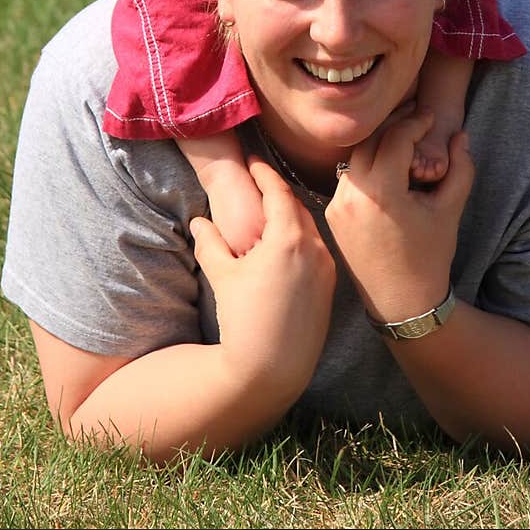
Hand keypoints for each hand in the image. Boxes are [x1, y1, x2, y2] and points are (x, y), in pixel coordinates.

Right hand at [190, 156, 335, 398]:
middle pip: (297, 207)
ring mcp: (326, 269)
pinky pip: (317, 251)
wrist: (272, 368)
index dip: (265, 173)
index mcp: (288, 238)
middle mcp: (314, 248)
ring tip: (272, 212)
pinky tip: (286, 246)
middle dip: (278, 192)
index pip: (278, 192)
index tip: (253, 160)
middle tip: (260, 180)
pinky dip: (301, 240)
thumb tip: (199, 222)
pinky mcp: (329, 288)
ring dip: (291, 216)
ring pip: (310, 229)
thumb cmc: (244, 320)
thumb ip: (210, 243)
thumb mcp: (222, 276)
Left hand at [325, 108, 473, 325]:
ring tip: (403, 140)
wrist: (402, 302)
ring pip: (356, 157)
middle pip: (371, 141)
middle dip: (394, 126)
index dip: (415, 122)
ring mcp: (338, 204)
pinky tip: (387, 166)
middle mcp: (352, 195)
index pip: (396, 138)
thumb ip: (460, 167)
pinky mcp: (333, 214)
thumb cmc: (430, 256)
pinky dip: (367, 166)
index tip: (430, 117)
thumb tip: (461, 135)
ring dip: (378, 144)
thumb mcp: (450, 209)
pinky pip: (349, 177)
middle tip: (416, 119)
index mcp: (382, 192)